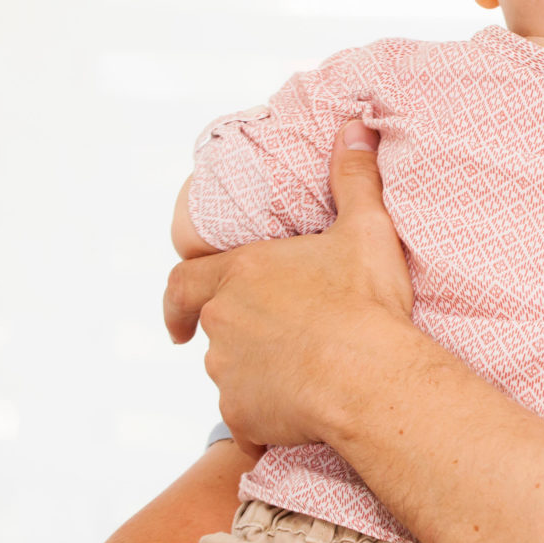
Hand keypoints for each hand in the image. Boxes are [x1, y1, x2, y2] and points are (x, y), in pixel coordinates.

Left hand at [162, 120, 416, 450]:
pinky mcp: (242, 415)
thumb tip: (354, 127)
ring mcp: (227, 371)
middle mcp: (221, 321)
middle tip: (275, 342)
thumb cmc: (366, 303)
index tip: (173, 321)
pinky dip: (266, 413)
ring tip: (300, 374)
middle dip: (237, 336)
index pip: (182, 283)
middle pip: (212, 330)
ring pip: (229, 373)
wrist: (370, 379)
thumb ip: (354, 178)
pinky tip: (302, 410)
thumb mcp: (367, 230)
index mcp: (241, 273)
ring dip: (253, 372)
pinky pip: (247, 415)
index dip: (175, 301)